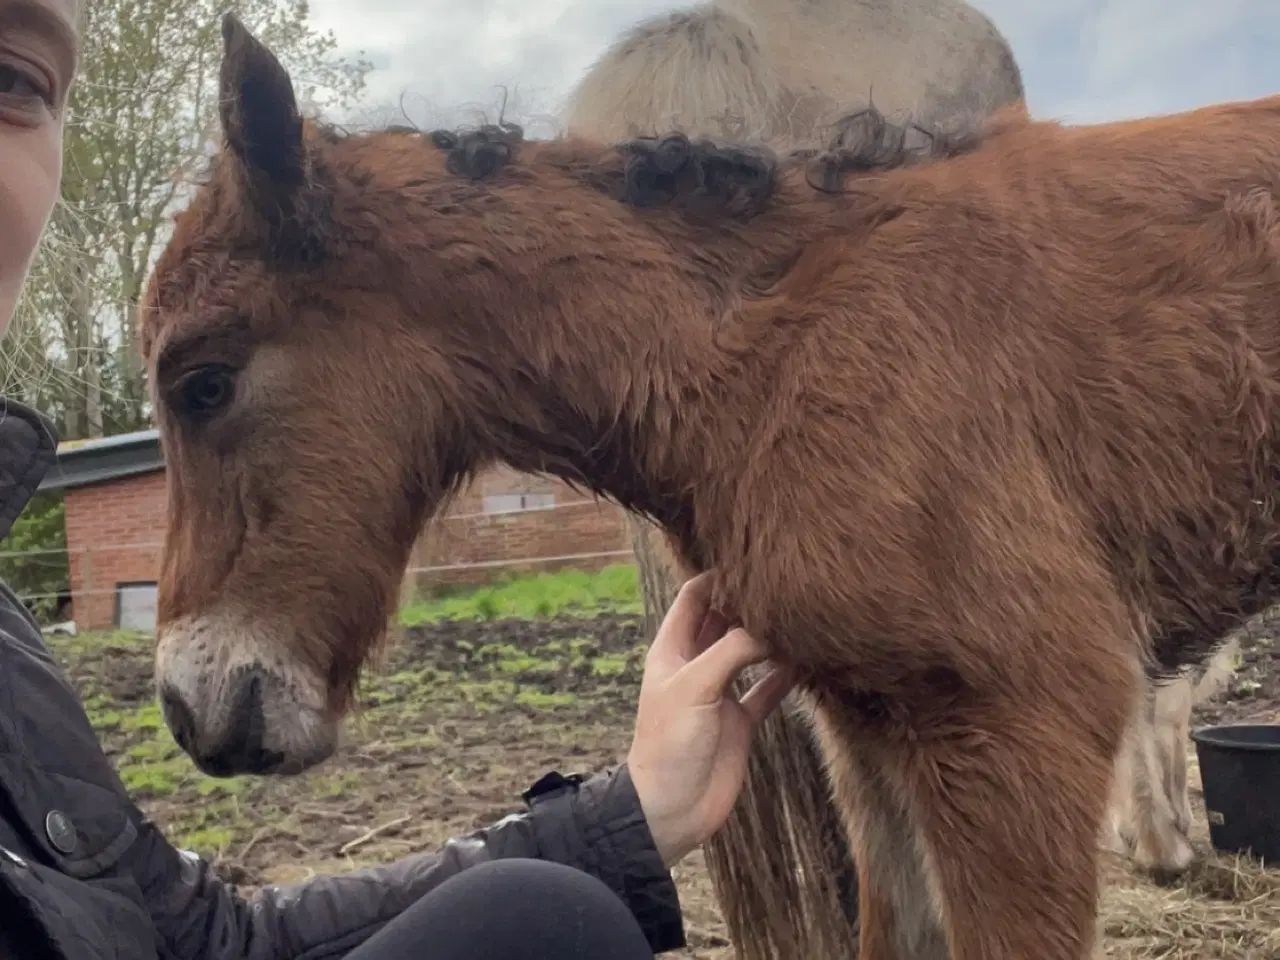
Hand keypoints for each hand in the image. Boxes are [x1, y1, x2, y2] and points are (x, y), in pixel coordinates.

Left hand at [627, 571, 796, 866]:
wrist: (670, 810)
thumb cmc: (668, 745)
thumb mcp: (696, 686)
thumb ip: (733, 650)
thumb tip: (772, 624)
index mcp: (673, 649)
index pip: (695, 597)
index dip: (719, 575)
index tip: (754, 556)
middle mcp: (697, 665)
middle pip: (726, 620)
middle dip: (752, 602)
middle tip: (790, 582)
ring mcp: (720, 693)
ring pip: (751, 652)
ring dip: (773, 637)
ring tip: (805, 615)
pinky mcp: (740, 722)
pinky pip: (767, 690)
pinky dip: (786, 676)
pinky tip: (809, 661)